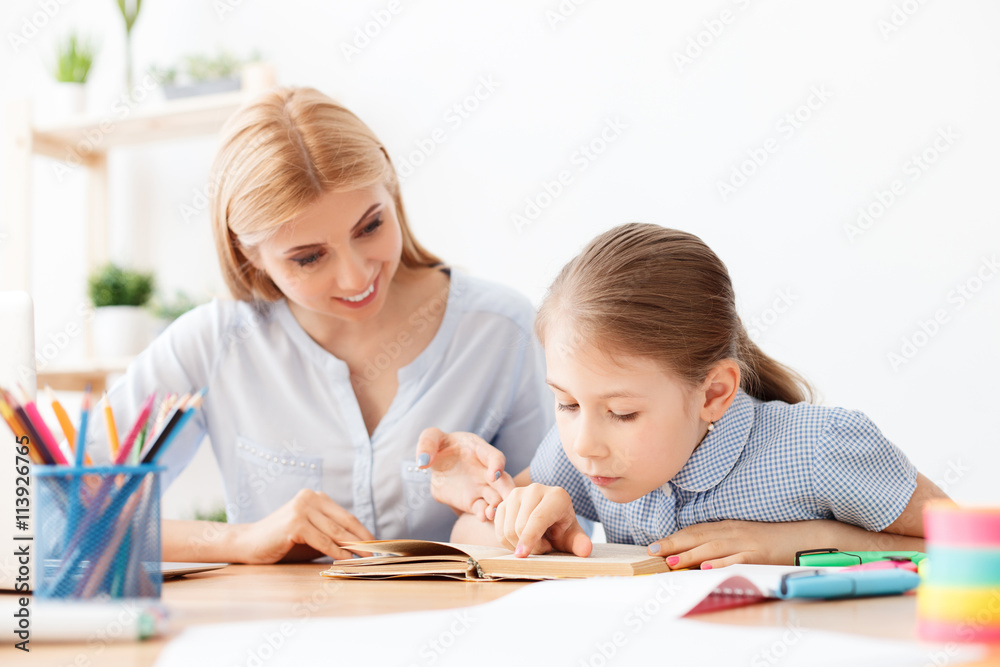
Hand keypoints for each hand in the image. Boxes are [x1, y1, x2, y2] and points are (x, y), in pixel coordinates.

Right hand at [235, 489, 374, 562]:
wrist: (248, 544)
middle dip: (362, 540)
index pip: (346, 516)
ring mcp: (301, 508)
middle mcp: (309, 498)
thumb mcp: (311, 537)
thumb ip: (332, 537)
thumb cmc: (282, 543)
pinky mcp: (294, 523)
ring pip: (334, 531)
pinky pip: (321, 540)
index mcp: (315, 497)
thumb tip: (359, 547)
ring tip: (365, 558)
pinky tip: (345, 559)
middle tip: (375, 553)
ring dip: (352, 547)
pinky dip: (335, 551)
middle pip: (344, 522)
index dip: (363, 531)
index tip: (376, 545)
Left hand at [416, 427, 515, 519]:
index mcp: (479, 450)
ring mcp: (482, 487)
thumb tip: (422, 462)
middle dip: (507, 490)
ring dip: (497, 506)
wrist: (439, 466)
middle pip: (503, 480)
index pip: (494, 456)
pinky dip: (485, 514)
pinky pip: (483, 509)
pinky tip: (482, 518)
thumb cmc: (440, 447)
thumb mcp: (431, 438)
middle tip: (507, 499)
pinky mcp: (474, 502)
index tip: (494, 474)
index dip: (497, 464)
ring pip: (497, 498)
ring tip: (491, 513)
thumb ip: (427, 444)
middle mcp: (486, 470)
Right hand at [494, 483, 591, 557]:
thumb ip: (579, 543)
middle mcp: (535, 489)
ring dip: (519, 544)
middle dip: (530, 546)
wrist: (550, 519)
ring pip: (507, 528)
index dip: (530, 539)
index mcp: (556, 496)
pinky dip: (508, 541)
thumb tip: (585, 549)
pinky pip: (498, 529)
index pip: (538, 519)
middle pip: (520, 526)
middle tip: (545, 548)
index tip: (522, 555)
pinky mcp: (504, 501)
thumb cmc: (562, 528)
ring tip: (535, 542)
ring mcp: (517, 493)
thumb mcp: (573, 537)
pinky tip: (522, 539)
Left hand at [647, 519, 849, 569]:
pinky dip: (721, 564)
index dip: (674, 538)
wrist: (807, 538)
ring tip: (672, 561)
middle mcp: (734, 531)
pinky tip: (706, 568)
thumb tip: (699, 557)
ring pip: (713, 548)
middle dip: (674, 544)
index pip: (695, 531)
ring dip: (691, 555)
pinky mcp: (760, 555)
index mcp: (729, 526)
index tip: (654, 546)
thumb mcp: (745, 537)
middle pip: (698, 537)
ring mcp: (747, 542)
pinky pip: (737, 559)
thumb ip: (724, 543)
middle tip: (653, 552)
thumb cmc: (774, 541)